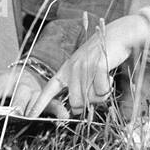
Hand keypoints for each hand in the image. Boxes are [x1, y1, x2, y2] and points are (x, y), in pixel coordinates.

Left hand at [0, 62, 69, 118]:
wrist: (24, 74)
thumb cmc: (2, 83)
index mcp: (3, 79)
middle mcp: (21, 84)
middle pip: (17, 95)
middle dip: (13, 107)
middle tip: (9, 116)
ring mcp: (35, 91)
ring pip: (35, 101)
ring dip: (33, 110)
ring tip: (28, 119)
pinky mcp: (47, 99)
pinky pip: (55, 104)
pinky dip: (59, 110)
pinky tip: (64, 117)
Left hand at [28, 15, 149, 117]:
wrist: (120, 34)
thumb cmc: (104, 54)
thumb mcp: (87, 68)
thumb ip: (80, 86)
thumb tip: (77, 109)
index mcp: (67, 69)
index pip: (49, 89)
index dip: (39, 103)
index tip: (30, 116)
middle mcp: (72, 68)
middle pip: (76, 103)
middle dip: (88, 102)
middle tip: (98, 91)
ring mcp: (84, 66)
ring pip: (90, 99)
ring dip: (101, 95)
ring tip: (105, 80)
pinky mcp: (96, 66)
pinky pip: (101, 92)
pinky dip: (108, 88)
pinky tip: (109, 76)